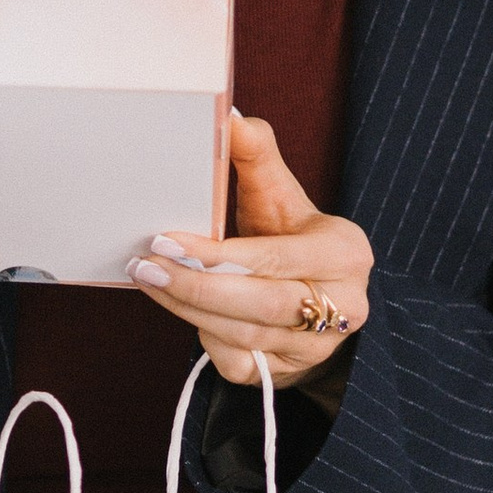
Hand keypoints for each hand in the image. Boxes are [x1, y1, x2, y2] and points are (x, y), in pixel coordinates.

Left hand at [127, 112, 373, 391]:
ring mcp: (319, 346)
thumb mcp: (282, 195)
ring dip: (190, 310)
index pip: (274, 257)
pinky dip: (208, 341)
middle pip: (262, 303)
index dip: (218, 255)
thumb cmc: (293, 237)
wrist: (321, 295)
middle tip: (147, 268)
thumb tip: (229, 119)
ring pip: (246, 335)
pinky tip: (183, 312)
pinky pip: (242, 364)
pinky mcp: (293, 373)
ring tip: (151, 281)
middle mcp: (344, 305)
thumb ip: (258, 158)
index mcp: (346, 253)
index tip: (166, 241)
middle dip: (198, 287)